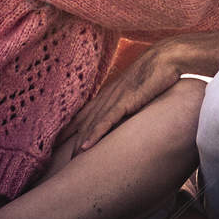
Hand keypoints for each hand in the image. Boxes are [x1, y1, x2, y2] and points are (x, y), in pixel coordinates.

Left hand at [64, 39, 187, 151]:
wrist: (166, 57)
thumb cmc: (156, 72)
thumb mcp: (139, 88)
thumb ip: (130, 101)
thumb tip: (130, 112)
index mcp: (108, 93)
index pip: (83, 114)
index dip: (69, 128)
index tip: (57, 142)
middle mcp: (106, 96)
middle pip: (81, 121)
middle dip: (66, 139)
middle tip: (52, 157)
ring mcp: (114, 99)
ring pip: (90, 124)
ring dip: (78, 143)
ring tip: (67, 162)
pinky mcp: (125, 101)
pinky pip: (106, 121)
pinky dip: (94, 135)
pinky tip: (85, 147)